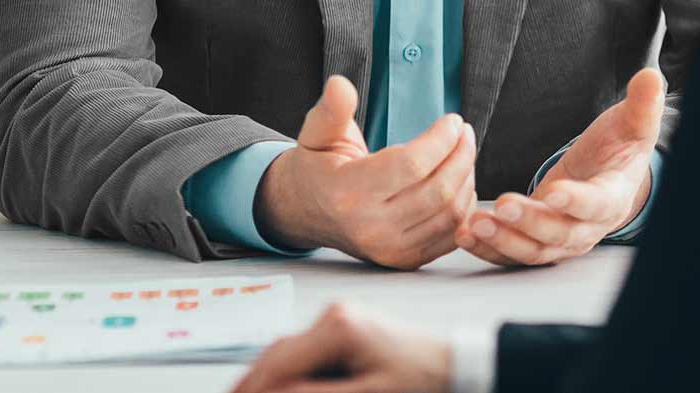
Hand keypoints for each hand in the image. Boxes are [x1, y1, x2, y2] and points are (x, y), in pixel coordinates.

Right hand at [231, 301, 450, 392]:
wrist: (449, 362)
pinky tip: (271, 387)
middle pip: (276, 355)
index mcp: (338, 327)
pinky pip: (300, 352)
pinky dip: (283, 372)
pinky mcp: (340, 327)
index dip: (252, 390)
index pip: (279, 364)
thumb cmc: (417, 381)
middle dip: (250, 385)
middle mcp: (332, 315)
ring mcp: (335, 318)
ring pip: (283, 352)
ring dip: (263, 379)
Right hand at [256, 75, 475, 268]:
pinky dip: (464, 207)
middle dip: (462, 154)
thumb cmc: (317, 167)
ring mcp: (388, 249)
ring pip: (450, 215)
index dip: (441, 139)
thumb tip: (340, 85)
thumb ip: (332, 109)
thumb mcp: (317, 132)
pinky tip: (461, 182)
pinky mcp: (403, 259)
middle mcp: (369, 228)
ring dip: (467, 178)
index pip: (411, 165)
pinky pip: (450, 236)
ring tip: (465, 151)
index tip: (453, 120)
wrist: (306, 212)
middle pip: (438, 191)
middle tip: (465, 132)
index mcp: (348, 193)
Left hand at [457, 67, 664, 266]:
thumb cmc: (619, 149)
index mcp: (611, 198)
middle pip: (558, 233)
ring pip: (532, 250)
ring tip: (473, 225)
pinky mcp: (537, 242)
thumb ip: (642, 106)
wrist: (609, 178)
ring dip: (502, 241)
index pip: (595, 204)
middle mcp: (586, 228)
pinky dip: (489, 249)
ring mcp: (560, 240)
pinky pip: (512, 253)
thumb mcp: (633, 126)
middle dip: (529, 222)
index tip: (555, 192)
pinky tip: (465, 234)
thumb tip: (652, 78)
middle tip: (502, 205)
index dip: (576, 200)